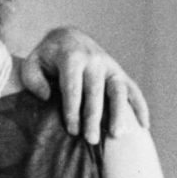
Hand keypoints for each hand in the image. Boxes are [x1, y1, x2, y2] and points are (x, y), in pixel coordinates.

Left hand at [20, 26, 149, 142]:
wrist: (68, 38)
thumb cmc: (47, 57)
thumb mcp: (33, 63)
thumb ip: (33, 79)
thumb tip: (46, 97)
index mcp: (71, 57)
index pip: (73, 87)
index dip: (72, 110)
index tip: (72, 130)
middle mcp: (94, 60)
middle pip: (95, 92)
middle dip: (93, 117)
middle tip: (91, 140)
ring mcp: (109, 66)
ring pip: (118, 90)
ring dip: (119, 112)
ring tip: (116, 134)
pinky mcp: (119, 72)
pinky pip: (132, 89)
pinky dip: (140, 106)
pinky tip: (144, 126)